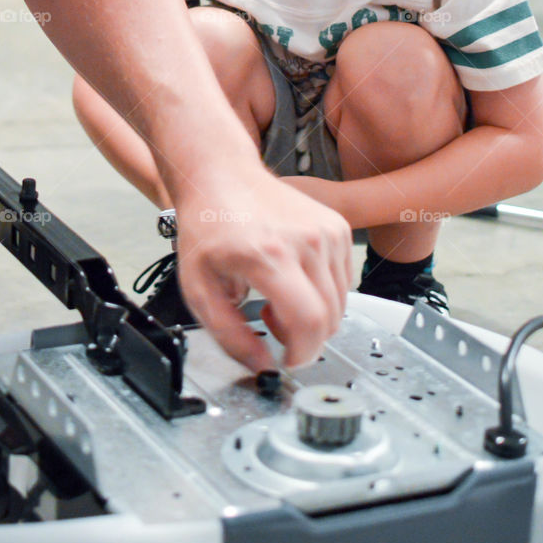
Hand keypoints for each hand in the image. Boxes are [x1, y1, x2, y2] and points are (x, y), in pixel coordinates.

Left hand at [174, 168, 352, 371]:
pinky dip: (322, 291)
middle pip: (329, 318)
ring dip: (313, 314)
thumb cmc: (207, 225)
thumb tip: (262, 367)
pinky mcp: (337, 226)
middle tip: (271, 321)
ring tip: (277, 297)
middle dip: (304, 337)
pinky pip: (343, 279)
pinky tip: (292, 279)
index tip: (287, 360)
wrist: (221, 175)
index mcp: (269, 255)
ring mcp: (327, 230)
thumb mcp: (200, 288)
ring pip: (340, 303)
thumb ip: (230, 336)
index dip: (302, 354)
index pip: (310, 322)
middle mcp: (306, 241)